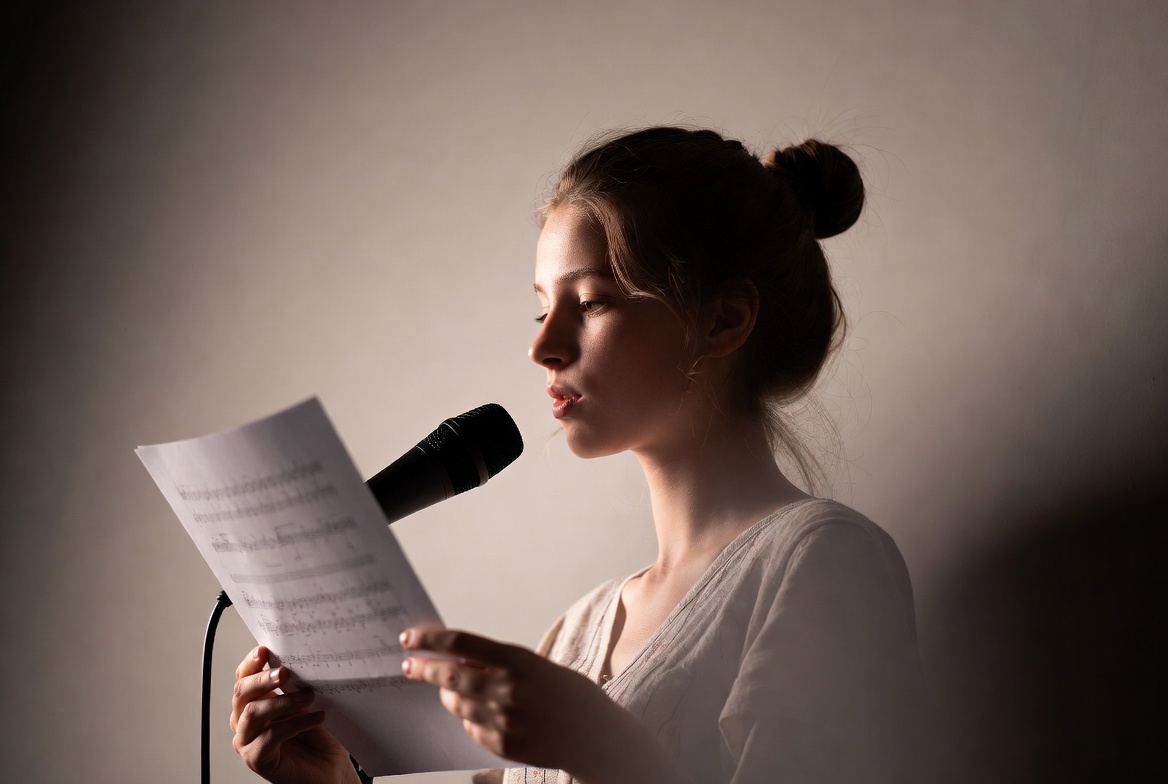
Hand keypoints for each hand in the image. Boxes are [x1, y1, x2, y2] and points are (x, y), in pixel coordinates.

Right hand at [230, 646, 358, 783]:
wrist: (329, 768)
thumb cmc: (319, 735)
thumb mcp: (309, 702)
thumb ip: (299, 683)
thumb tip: (304, 658)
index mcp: (255, 701)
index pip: (244, 677)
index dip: (251, 663)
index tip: (265, 650)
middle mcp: (245, 720)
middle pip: (241, 693)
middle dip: (263, 679)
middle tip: (286, 672)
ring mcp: (247, 741)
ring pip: (253, 713)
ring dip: (282, 701)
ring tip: (308, 696)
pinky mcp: (256, 759)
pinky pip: (270, 737)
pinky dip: (295, 724)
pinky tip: (316, 718)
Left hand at [399, 627, 621, 773]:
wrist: (597, 736)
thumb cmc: (569, 694)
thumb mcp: (537, 665)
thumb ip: (499, 662)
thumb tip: (460, 658)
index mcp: (518, 661)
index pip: (460, 644)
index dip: (430, 639)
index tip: (410, 637)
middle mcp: (507, 690)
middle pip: (449, 676)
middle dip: (423, 669)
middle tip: (408, 665)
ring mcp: (503, 720)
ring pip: (456, 704)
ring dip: (446, 694)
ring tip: (446, 689)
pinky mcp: (502, 745)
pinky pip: (471, 728)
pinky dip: (468, 718)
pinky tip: (477, 712)